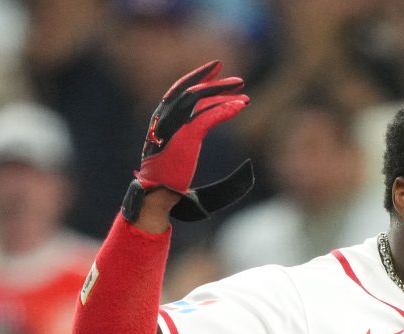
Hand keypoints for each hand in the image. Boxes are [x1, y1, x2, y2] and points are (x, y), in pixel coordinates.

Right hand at [132, 61, 251, 220]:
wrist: (159, 193)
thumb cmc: (170, 182)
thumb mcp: (182, 153)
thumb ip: (192, 137)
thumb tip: (206, 136)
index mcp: (162, 119)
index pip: (180, 90)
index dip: (198, 77)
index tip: (217, 70)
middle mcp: (166, 117)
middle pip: (192, 90)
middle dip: (216, 82)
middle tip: (238, 81)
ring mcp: (175, 125)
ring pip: (200, 98)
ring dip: (224, 93)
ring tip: (244, 93)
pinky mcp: (186, 136)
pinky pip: (208, 116)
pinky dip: (226, 110)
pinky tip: (241, 107)